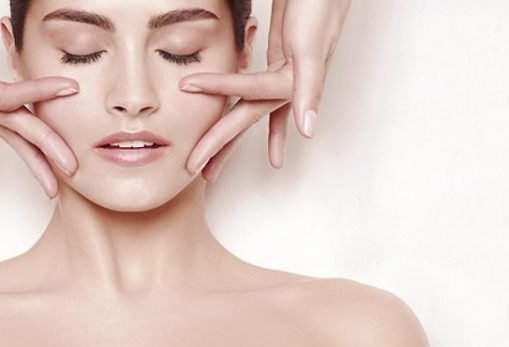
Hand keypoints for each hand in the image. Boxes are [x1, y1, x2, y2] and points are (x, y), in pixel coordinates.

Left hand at [179, 0, 351, 178]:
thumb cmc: (321, 3)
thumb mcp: (312, 44)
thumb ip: (310, 86)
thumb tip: (307, 130)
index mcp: (292, 82)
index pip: (249, 95)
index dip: (218, 89)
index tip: (187, 85)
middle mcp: (288, 85)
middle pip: (246, 117)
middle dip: (220, 144)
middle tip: (194, 167)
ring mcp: (286, 76)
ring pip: (250, 111)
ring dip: (231, 136)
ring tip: (210, 164)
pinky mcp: (283, 63)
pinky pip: (261, 93)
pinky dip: (258, 115)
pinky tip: (258, 136)